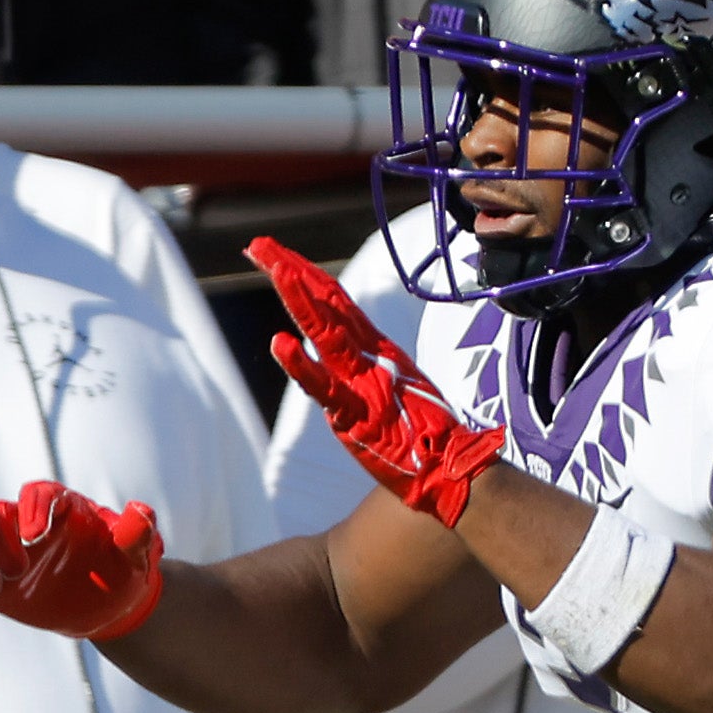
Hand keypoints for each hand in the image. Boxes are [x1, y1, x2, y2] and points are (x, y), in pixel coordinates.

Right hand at [0, 478, 164, 638]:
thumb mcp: (139, 556)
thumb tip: (140, 512)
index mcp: (62, 509)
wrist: (109, 605)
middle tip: (17, 569)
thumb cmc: (124, 572)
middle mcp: (27, 525)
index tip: (34, 535)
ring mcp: (6, 554)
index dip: (33, 508)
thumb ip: (138, 535)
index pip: (40, 494)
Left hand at [250, 238, 501, 523]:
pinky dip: (302, 366)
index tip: (276, 252)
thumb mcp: (390, 388)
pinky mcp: (357, 414)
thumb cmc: (423, 433)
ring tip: (274, 266)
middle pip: (326, 303)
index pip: (335, 301)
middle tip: (259, 244)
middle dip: (291, 271)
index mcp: (374, 349)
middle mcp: (367, 356)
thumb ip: (366, 366)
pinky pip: (324, 387)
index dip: (305, 274)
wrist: (452, 468)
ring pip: (324, 332)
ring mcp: (362, 381)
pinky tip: (280, 343)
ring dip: (298, 298)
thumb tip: (340, 348)